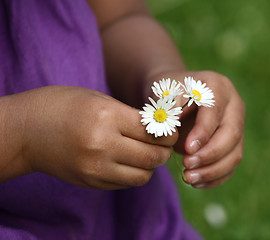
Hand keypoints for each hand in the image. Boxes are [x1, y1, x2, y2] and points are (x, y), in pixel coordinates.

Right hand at [12, 86, 176, 188]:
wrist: (27, 131)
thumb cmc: (65, 106)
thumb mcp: (100, 100)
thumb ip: (130, 117)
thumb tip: (161, 131)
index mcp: (107, 117)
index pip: (154, 131)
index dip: (168, 131)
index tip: (171, 129)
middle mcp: (102, 145)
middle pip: (153, 156)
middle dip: (165, 150)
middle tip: (164, 142)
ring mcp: (95, 168)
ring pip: (143, 175)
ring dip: (151, 165)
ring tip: (146, 152)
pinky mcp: (90, 182)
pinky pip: (125, 183)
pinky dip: (134, 173)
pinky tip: (128, 161)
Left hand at [149, 71, 244, 187]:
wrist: (174, 97)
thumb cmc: (167, 94)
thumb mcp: (163, 93)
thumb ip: (168, 109)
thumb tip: (172, 130)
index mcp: (217, 87)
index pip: (215, 112)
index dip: (203, 133)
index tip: (186, 150)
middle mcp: (233, 106)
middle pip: (232, 134)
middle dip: (210, 155)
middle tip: (187, 166)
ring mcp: (237, 126)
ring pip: (235, 153)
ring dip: (213, 170)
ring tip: (188, 178)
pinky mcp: (234, 144)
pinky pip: (231, 165)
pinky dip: (215, 177)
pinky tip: (196, 182)